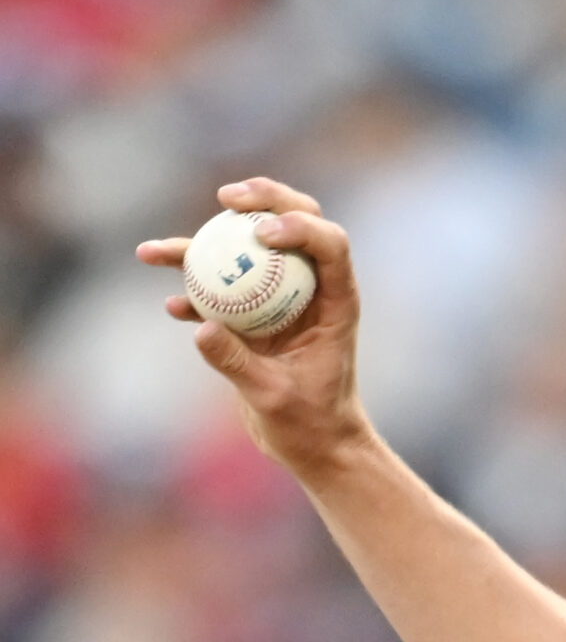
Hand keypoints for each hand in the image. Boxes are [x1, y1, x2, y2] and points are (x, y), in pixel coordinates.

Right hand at [135, 178, 371, 474]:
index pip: (330, 245)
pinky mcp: (253, 314)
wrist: (312, 444)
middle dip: (263, 199)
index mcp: (336, 302)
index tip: (262, 233)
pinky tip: (171, 305)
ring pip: (247, 250)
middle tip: (226, 198)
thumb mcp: (275, 397)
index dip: (300, 226)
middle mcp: (310, 290)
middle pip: (294, 223)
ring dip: (203, 243)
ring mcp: (280, 297)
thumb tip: (200, 328)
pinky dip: (193, 290)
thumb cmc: (310, 423)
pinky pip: (220, 290)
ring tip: (155, 251)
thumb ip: (239, 363)